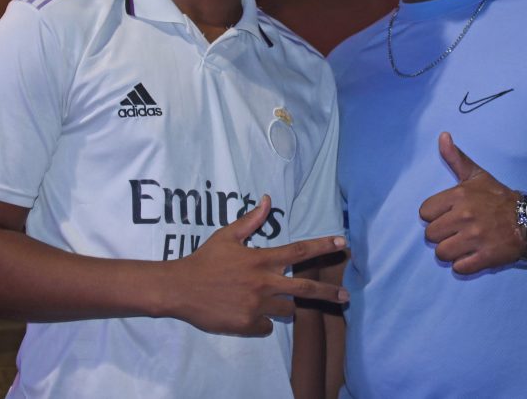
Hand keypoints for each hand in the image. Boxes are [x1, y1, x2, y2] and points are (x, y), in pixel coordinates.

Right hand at [168, 194, 348, 335]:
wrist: (180, 289)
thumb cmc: (205, 260)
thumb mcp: (227, 236)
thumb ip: (250, 221)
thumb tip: (267, 200)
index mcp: (262, 260)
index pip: (299, 252)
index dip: (323, 246)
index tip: (342, 244)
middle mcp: (264, 283)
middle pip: (305, 289)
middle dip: (329, 294)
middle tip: (346, 297)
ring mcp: (257, 306)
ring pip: (286, 309)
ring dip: (283, 305)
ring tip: (266, 299)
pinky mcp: (248, 324)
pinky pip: (267, 326)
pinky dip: (263, 321)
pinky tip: (249, 313)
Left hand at [418, 132, 522, 274]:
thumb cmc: (498, 198)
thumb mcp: (477, 175)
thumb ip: (455, 158)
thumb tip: (442, 136)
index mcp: (459, 196)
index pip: (425, 213)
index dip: (434, 216)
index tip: (448, 215)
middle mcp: (465, 217)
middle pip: (431, 235)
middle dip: (441, 235)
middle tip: (456, 231)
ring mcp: (476, 238)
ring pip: (442, 253)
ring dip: (450, 252)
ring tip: (463, 245)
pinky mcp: (486, 257)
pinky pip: (460, 268)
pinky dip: (464, 265)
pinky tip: (472, 256)